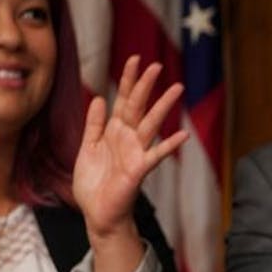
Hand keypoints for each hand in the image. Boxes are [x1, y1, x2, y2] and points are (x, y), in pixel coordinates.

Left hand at [73, 56, 188, 237]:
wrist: (96, 213)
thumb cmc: (93, 183)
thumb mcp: (87, 148)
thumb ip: (94, 124)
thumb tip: (98, 98)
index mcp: (114, 131)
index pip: (124, 100)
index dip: (129, 80)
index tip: (135, 59)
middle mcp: (128, 138)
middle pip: (138, 106)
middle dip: (146, 86)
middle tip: (157, 65)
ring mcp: (136, 152)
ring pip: (150, 124)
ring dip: (163, 107)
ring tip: (177, 89)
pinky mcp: (139, 169)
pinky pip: (156, 155)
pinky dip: (170, 145)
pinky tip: (183, 135)